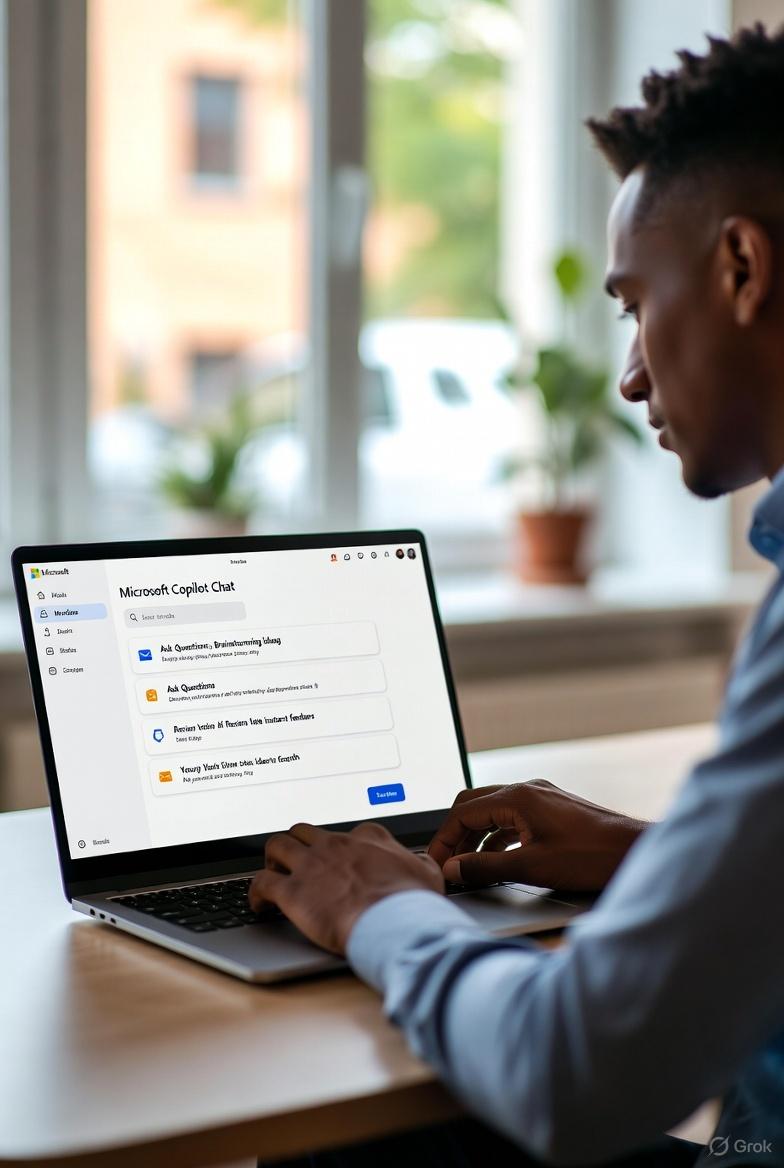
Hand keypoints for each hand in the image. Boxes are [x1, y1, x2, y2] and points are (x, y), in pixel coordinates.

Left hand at [248, 821, 444, 954]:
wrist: (395, 922)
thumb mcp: (428, 874)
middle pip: (304, 831)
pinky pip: (261, 882)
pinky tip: (258, 904)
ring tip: (273, 873)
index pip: (347, 832)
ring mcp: (312, 866)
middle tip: (296, 862)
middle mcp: (335, 845)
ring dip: (272, 859)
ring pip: (277, 845)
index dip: (340, 848)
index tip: (339, 861)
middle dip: (297, 844)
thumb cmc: (413, 902)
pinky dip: (255, 892)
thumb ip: (420, 863)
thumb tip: (422, 863)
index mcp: (367, 838)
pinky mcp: (293, 892)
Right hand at [428, 781, 645, 891]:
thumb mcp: (531, 867)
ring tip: (465, 864)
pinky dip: (496, 836)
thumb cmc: (591, 856)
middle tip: (445, 862)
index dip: (444, 839)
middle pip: (474, 804)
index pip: (463, 812)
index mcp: (518, 797)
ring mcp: (541, 798)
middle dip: (455, 833)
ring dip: (475, 836)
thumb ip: (486, 867)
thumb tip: (453, 868)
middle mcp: (527, 790)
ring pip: (493, 810)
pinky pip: (512, 818)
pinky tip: (494, 858)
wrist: (635, 852)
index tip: (435, 863)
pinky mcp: (552, 810)